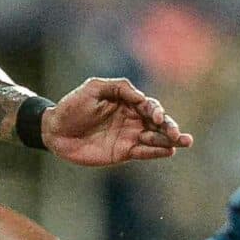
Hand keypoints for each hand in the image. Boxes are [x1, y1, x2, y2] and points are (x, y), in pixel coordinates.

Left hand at [43, 77, 194, 168]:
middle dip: (171, 126)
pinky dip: (156, 152)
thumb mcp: (93, 88)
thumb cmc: (72, 106)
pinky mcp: (123, 152)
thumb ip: (118, 88)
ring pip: (155, 138)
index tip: (156, 116)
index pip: (149, 105)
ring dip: (170, 140)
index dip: (156, 110)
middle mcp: (132, 119)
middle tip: (178, 134)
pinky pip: (143, 152)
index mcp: (127, 102)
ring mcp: (129, 136)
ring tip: (184, 142)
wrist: (55, 130)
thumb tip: (141, 97)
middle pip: (158, 122)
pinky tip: (168, 151)